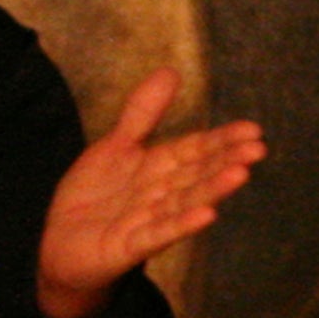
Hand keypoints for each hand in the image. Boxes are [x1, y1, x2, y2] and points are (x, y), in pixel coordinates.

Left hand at [42, 68, 264, 317]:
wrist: (61, 244)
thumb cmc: (95, 197)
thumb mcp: (116, 145)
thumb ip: (144, 113)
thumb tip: (171, 71)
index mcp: (159, 167)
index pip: (196, 150)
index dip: (222, 140)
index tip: (253, 130)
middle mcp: (161, 194)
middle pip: (197, 174)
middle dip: (226, 161)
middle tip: (258, 149)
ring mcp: (149, 221)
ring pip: (185, 201)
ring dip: (213, 189)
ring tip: (241, 175)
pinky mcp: (130, 246)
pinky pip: (159, 233)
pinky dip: (182, 225)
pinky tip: (207, 215)